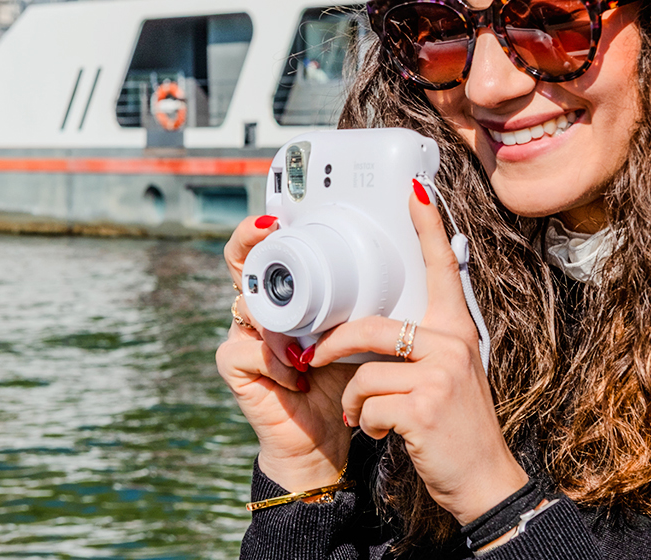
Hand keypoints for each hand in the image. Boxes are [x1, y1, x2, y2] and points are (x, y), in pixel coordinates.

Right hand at [216, 213, 354, 491]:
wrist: (330, 434)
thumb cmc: (347, 375)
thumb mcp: (361, 328)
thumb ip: (368, 297)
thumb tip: (415, 254)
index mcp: (286, 294)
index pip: (263, 250)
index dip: (260, 228)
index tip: (277, 216)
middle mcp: (259, 309)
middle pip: (238, 264)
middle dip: (248, 243)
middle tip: (270, 232)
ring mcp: (241, 335)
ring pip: (246, 306)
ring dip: (279, 318)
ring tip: (308, 342)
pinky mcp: (235, 367)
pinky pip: (248, 351)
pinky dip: (277, 361)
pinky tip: (300, 377)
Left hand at [309, 182, 528, 524]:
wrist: (483, 481)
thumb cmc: (455, 429)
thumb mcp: (448, 376)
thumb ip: (424, 346)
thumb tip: (379, 329)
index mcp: (457, 330)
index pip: (442, 269)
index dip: (427, 227)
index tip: (415, 189)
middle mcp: (453, 343)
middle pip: (372, 326)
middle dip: (334, 347)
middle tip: (315, 360)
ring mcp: (440, 373)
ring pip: (363, 372)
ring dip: (356, 402)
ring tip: (370, 418)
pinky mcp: (424, 405)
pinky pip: (368, 403)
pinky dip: (368, 424)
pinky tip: (386, 435)